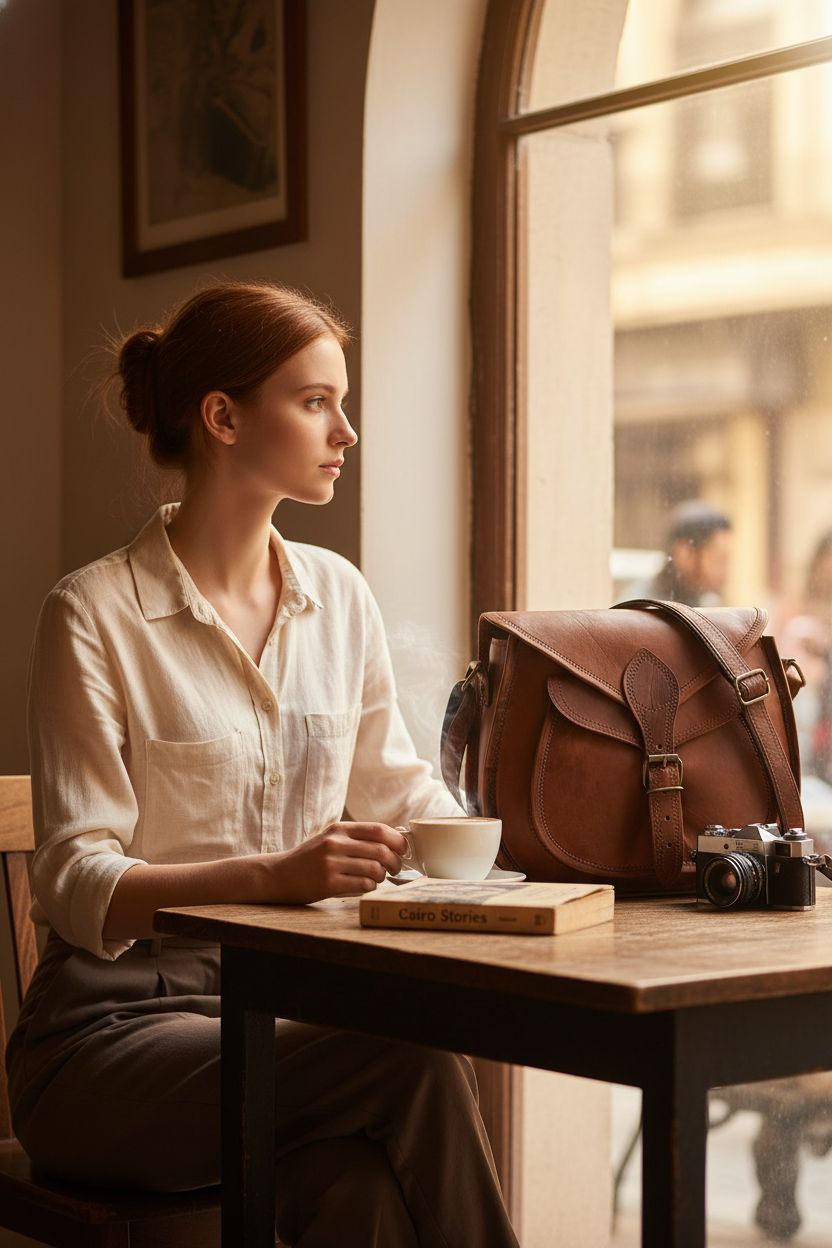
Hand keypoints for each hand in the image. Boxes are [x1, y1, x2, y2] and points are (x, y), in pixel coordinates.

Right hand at [262, 822, 408, 902]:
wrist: (279, 875)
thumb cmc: (311, 858)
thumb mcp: (331, 838)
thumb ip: (356, 837)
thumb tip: (395, 840)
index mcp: (339, 829)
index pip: (379, 830)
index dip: (398, 840)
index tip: (404, 849)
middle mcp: (335, 844)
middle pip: (381, 851)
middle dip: (396, 862)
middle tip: (395, 869)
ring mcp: (331, 864)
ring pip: (375, 869)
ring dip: (382, 876)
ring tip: (377, 878)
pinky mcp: (328, 884)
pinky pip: (363, 885)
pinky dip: (371, 887)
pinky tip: (365, 886)